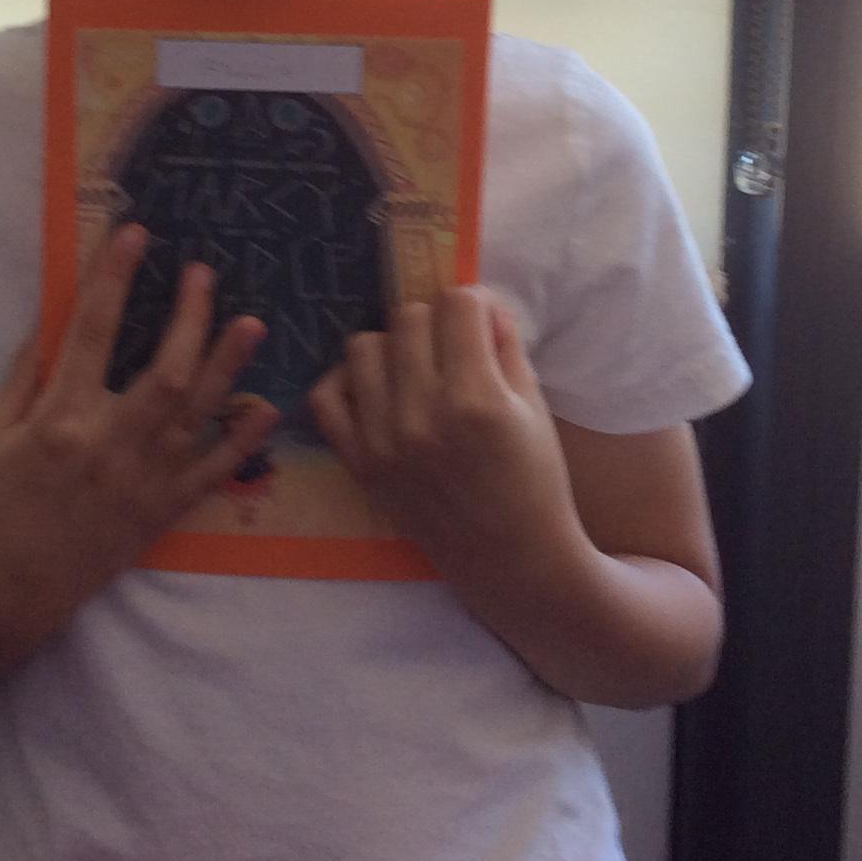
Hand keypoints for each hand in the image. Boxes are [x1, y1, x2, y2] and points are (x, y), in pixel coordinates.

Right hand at [0, 225, 276, 647]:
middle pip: (165, 369)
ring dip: (228, 365)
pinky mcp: (159, 516)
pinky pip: (211, 473)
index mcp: (57, 420)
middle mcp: (106, 446)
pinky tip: (266, 407)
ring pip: (198, 414)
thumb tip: (57, 318)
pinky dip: (242, 440)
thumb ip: (27, 374)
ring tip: (252, 323)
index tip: (135, 234)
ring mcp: (140, 483)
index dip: (114, 276)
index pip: (92, 330)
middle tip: (204, 273)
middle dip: (190, 315)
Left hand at [308, 288, 578, 591]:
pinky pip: (326, 398)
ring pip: (363, 346)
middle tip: (451, 351)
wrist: (510, 560)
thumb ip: (504, 345)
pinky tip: (376, 389)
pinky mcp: (359, 463)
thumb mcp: (534, 406)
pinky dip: (346, 382)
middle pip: (408, 317)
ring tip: (414, 370)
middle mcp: (423, 415)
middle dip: (435, 323)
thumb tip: (476, 300)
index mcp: (478, 399)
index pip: (457, 304)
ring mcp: (383, 440)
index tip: (480, 326)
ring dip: (391, 347)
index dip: (474, 305)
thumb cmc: (534, 481)